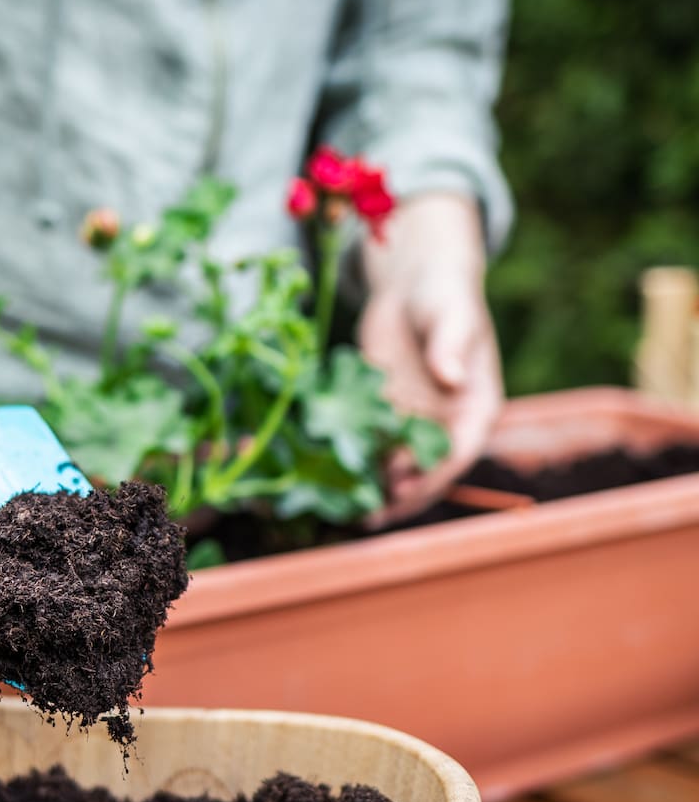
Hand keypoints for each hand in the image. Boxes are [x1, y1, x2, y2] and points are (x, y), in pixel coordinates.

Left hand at [358, 193, 503, 526]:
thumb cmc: (443, 297)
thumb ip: (451, 347)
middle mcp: (445, 425)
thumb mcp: (452, 316)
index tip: (404, 486)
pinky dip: (352, 462)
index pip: (458, 453)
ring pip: (394, 466)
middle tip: (369, 514)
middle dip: (398, 494)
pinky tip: (326, 478)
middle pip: (424, 470)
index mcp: (475, 410)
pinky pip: (368, 445)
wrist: (413, 288)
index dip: (432, 475)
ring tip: (345, 512)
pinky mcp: (381, 415)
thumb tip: (450, 378)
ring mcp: (412, 423)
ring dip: (373, 489)